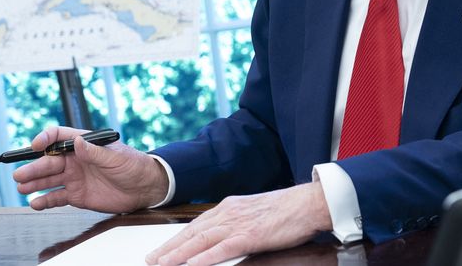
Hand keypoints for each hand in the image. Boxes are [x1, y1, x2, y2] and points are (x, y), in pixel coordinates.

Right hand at [13, 126, 169, 212]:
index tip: (35, 146)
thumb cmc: (134, 166)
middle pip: (49, 161)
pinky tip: (35, 203)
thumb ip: (95, 152)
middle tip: (20, 175)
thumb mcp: (116, 157)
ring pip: (49, 179)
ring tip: (22, 187)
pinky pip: (57, 197)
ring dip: (34, 183)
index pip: (59, 137)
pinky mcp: (77, 195)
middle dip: (34, 167)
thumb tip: (77, 141)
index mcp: (84, 145)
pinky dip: (45, 200)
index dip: (45, 139)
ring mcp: (75, 178)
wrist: (145, 188)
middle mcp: (76, 160)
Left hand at [145, 181, 332, 265]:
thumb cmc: (288, 209)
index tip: (162, 249)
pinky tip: (191, 264)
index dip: (177, 238)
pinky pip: (223, 248)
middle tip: (151, 260)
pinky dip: (205, 257)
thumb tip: (225, 235)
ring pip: (201, 240)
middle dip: (169, 247)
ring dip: (178, 253)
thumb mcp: (255, 212)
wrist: (310, 202)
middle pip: (193, 233)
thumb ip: (238, 221)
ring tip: (161, 263)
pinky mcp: (251, 235)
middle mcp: (229, 213)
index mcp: (230, 206)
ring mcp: (239, 224)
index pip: (197, 225)